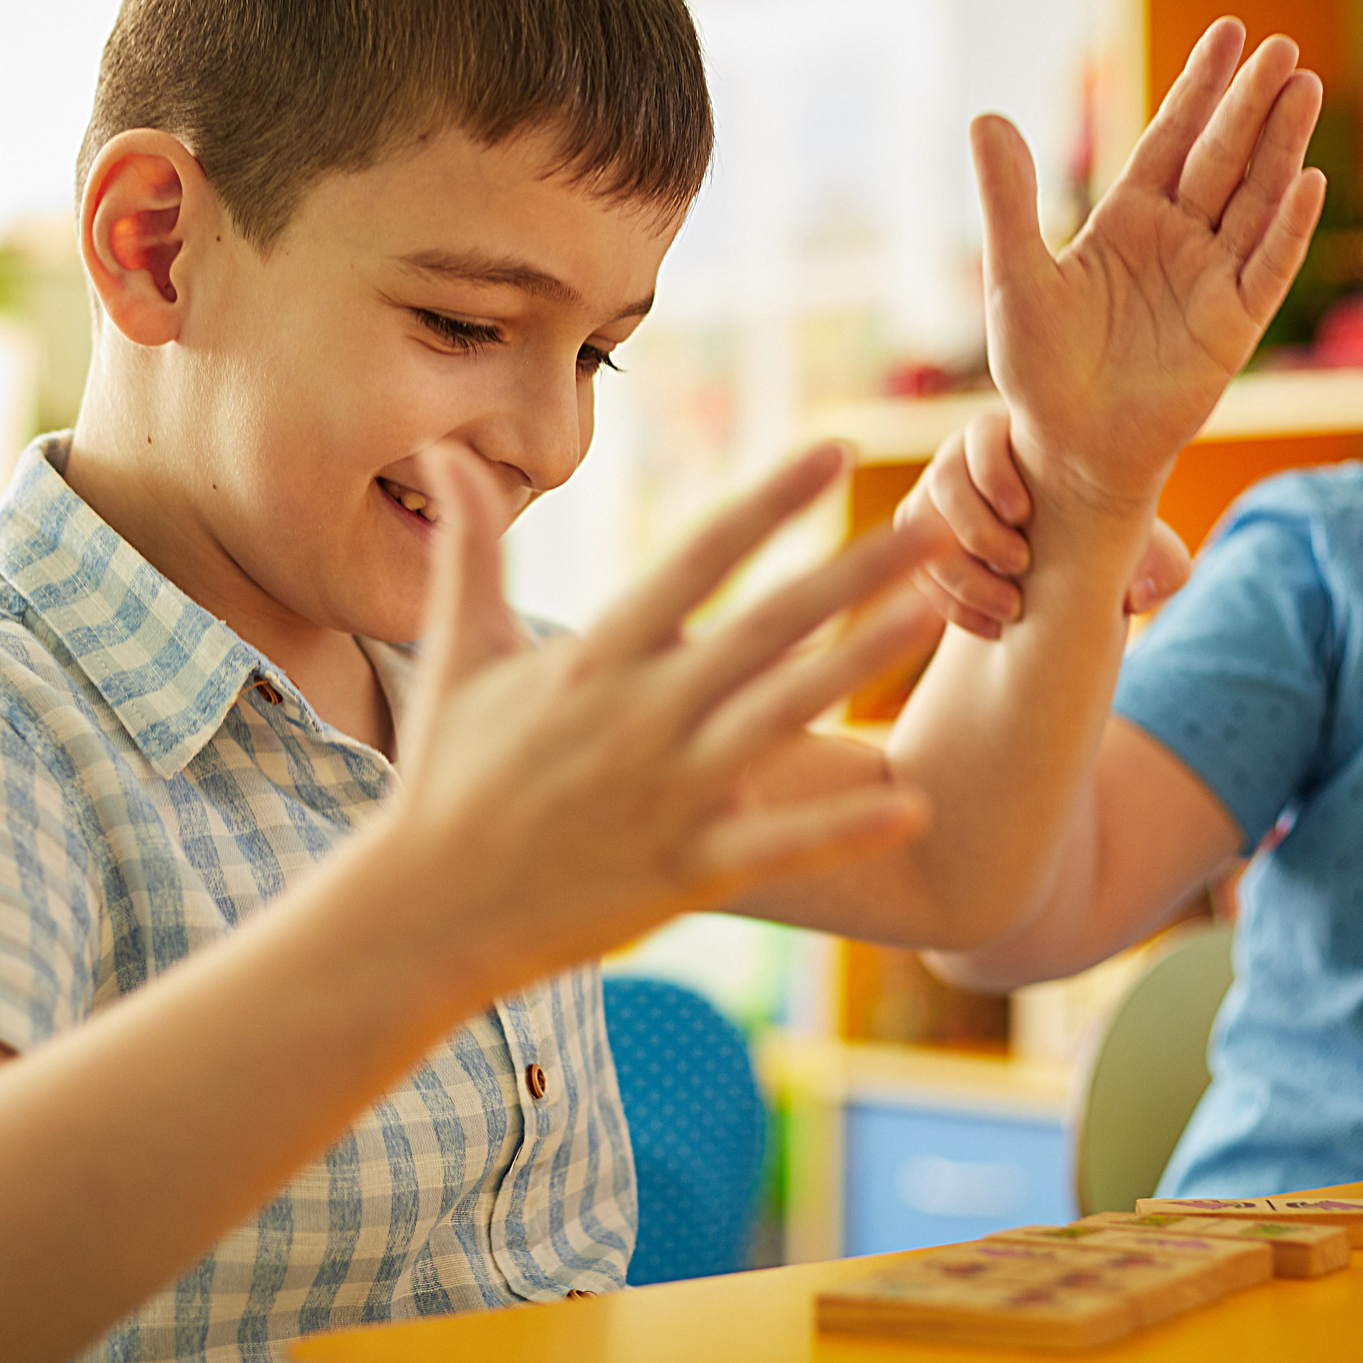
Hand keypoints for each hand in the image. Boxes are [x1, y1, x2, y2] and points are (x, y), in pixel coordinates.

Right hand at [387, 442, 951, 984]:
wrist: (424, 912)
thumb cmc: (446, 777)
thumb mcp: (458, 654)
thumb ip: (469, 548)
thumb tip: (444, 453)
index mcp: (595, 657)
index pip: (697, 559)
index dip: (769, 502)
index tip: (833, 449)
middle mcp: (640, 716)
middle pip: (766, 627)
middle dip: (854, 570)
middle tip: (938, 524)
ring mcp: (666, 795)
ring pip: (782, 716)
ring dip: (863, 663)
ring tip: (937, 612)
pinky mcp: (683, 873)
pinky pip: (778, 848)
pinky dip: (842, 829)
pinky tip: (913, 804)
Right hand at [894, 406, 1192, 639]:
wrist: (1064, 580)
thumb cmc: (1107, 548)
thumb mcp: (1147, 555)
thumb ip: (1160, 566)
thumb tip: (1137, 594)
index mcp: (1016, 441)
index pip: (983, 434)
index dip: (994, 468)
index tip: (1024, 513)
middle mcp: (965, 463)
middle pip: (943, 479)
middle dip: (976, 527)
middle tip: (1020, 567)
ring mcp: (936, 504)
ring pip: (920, 528)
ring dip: (961, 574)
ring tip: (1010, 611)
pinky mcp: (920, 546)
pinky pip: (916, 571)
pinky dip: (951, 604)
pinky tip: (991, 629)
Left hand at [975, 18, 1324, 515]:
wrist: (1069, 449)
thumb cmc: (1039, 369)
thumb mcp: (1016, 276)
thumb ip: (1008, 200)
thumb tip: (985, 116)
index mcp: (1128, 220)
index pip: (1172, 139)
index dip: (1200, 87)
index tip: (1231, 30)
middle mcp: (1178, 240)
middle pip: (1222, 158)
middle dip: (1251, 103)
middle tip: (1283, 44)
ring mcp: (1211, 280)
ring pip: (1254, 200)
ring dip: (1280, 148)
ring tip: (1305, 88)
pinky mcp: (1233, 326)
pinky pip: (1266, 268)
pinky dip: (1286, 228)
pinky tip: (1307, 182)